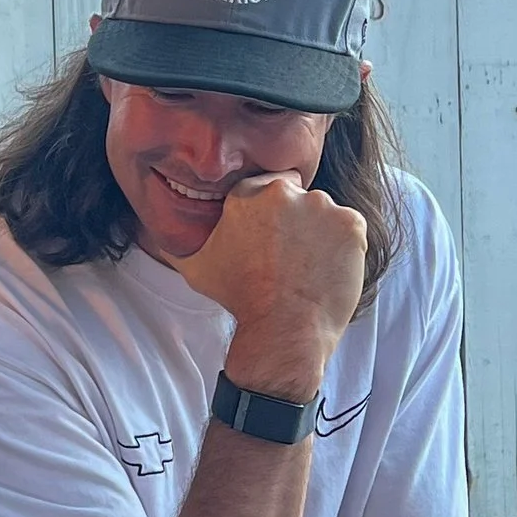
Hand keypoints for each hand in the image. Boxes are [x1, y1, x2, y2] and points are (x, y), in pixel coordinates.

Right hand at [173, 173, 366, 398]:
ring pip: (324, 212)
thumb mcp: (197, 267)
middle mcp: (284, 192)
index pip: (266, 186)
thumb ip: (183, 240)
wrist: (282, 330)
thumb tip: (165, 231)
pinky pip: (350, 228)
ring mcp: (322, 206)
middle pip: (297, 196)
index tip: (272, 236)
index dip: (271, 213)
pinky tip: (327, 269)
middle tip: (291, 256)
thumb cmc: (239, 300)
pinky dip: (344, 246)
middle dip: (296, 221)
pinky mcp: (351, 224)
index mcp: (248, 194)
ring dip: (320, 233)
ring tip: (309, 266)